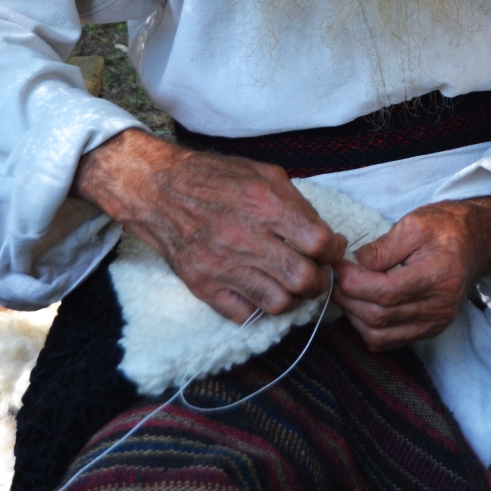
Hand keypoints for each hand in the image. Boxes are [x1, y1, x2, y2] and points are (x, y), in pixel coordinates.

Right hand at [75, 128, 347, 323]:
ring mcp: (221, 266)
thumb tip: (328, 237)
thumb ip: (299, 205)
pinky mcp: (203, 286)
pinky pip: (244, 315)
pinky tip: (260, 290)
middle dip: (319, 280)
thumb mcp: (264, 174)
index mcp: (263, 204)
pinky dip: (259, 308)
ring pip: (278, 303)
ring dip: (292, 298)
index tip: (331, 250)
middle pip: (303, 279)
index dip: (333, 251)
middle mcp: (244, 238)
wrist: (157, 190)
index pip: (318, 243)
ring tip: (290, 285)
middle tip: (316, 274)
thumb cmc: (214, 178)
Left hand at [336, 195, 490, 350]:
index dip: (354, 282)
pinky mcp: (429, 330)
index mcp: (439, 277)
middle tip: (337, 277)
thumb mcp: (414, 224)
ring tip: (347, 290)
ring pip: (379, 335)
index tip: (339, 266)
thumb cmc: (446, 228)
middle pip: (378, 317)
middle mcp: (440, 307)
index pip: (386, 292)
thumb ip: (381, 248)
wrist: (475, 242)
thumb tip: (352, 265)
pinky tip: (363, 304)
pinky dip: (367, 327)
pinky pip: (388, 341)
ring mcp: (435, 323)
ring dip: (354, 315)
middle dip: (348, 298)